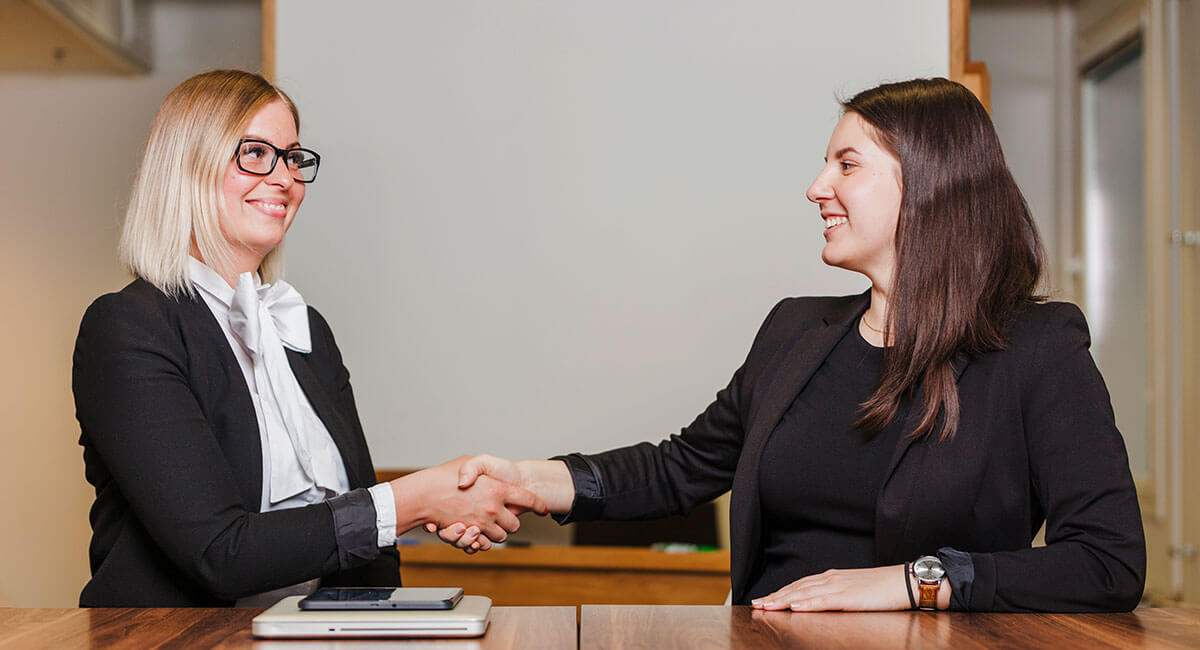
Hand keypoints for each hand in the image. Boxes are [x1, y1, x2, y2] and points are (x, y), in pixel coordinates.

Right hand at [392, 456, 546, 545]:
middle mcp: (493, 508)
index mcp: (498, 488)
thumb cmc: (445, 475)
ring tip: (489, 523)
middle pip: (515, 524)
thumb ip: (482, 467)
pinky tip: (477, 533)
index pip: (528, 499)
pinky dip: (481, 542)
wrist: (424, 493)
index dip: (538, 504)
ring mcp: (482, 522)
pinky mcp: (470, 534)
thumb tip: (492, 481)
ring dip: (496, 532)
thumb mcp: (470, 460)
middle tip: (504, 515)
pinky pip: (483, 545)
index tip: (543, 509)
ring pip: (500, 536)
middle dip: (511, 522)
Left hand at [750, 565, 912, 611]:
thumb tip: (820, 601)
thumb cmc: (884, 588)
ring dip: (783, 599)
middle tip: (756, 604)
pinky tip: (794, 606)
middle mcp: (832, 579)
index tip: (765, 599)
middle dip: (775, 596)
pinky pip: (824, 601)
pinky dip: (807, 603)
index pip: (800, 584)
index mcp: (833, 577)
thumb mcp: (855, 589)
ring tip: (766, 606)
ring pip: (805, 593)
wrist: (906, 581)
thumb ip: (837, 594)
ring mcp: (840, 587)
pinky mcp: (849, 597)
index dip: (781, 592)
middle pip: (797, 588)